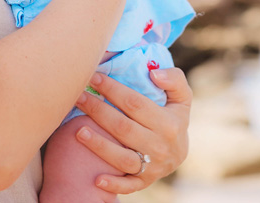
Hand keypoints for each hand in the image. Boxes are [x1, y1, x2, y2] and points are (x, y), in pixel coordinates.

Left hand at [72, 68, 191, 194]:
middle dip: (98, 111)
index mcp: (169, 123)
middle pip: (123, 128)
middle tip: (78, 96)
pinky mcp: (144, 182)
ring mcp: (152, 166)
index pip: (135, 104)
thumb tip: (154, 73)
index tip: (95, 77)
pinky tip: (96, 179)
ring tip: (77, 131)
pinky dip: (113, 185)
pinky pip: (128, 186)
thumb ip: (174, 79)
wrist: (179, 153)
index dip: (113, 89)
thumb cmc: (174, 116)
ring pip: (122, 158)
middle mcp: (160, 146)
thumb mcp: (182, 96)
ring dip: (99, 145)